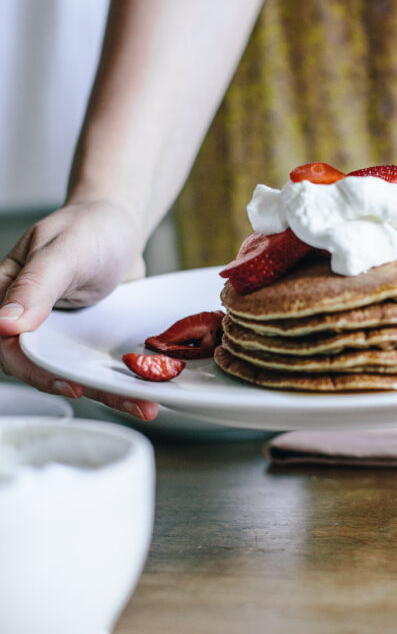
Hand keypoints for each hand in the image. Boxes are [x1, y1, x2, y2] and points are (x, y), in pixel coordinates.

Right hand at [0, 201, 158, 418]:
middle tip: (117, 400)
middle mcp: (29, 321)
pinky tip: (145, 396)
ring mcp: (59, 334)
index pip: (6, 344)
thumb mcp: (64, 250)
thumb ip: (36, 284)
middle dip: (76, 390)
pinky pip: (97, 368)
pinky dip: (120, 384)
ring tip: (144, 407)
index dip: (32, 368)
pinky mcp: (85, 342)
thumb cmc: (89, 227)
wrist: (121, 226)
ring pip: (72, 373)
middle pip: (39, 367)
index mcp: (6, 294)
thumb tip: (5, 324)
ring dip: (106, 395)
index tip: (66, 382)